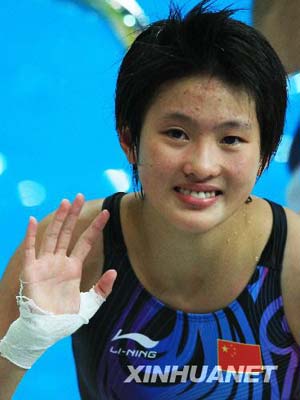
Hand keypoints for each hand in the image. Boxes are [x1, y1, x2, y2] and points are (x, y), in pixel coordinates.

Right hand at [20, 193, 116, 314]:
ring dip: (57, 219)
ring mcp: (45, 264)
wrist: (46, 331)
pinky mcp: (31, 270)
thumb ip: (103, 288)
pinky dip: (30, 235)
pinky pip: (30, 249)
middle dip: (73, 215)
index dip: (95, 227)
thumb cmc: (66, 319)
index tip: (106, 213)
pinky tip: (31, 220)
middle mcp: (59, 261)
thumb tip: (115, 271)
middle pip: (67, 232)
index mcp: (73, 267)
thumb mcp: (91, 304)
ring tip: (64, 202)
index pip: (86, 242)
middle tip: (79, 196)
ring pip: (52, 236)